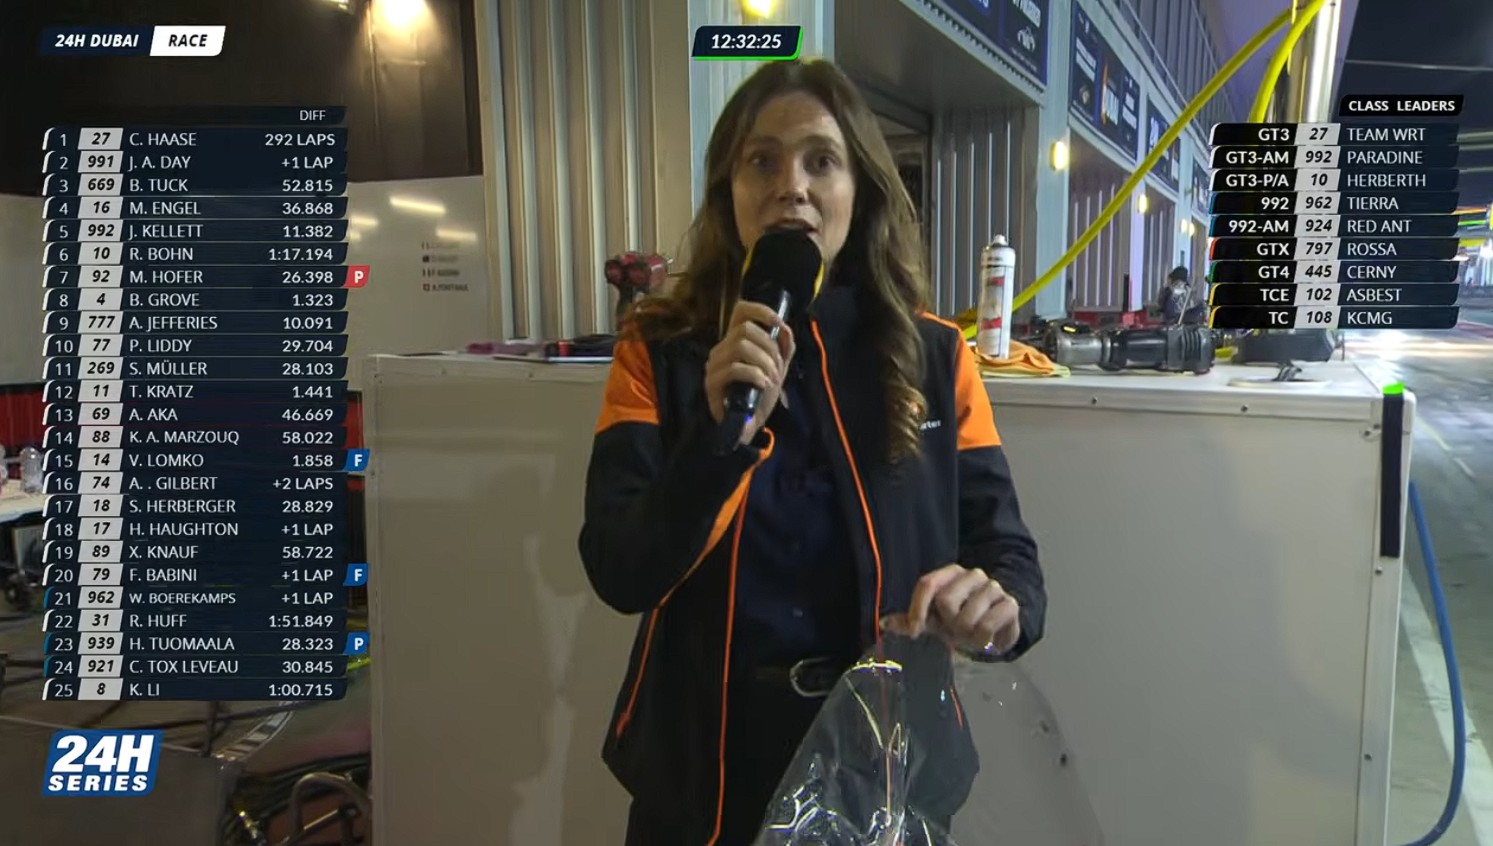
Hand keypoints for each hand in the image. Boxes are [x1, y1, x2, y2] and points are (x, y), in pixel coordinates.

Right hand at [704, 300, 795, 445]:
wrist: (747, 426)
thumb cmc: (759, 396)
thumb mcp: (778, 369)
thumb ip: (784, 348)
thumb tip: (785, 328)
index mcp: (736, 340)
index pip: (741, 310)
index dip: (761, 311)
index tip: (778, 324)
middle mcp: (722, 348)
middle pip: (745, 329)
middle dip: (769, 347)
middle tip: (777, 368)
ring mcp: (714, 365)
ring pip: (741, 346)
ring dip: (764, 362)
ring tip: (771, 379)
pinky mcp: (712, 382)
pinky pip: (734, 368)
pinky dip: (755, 375)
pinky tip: (763, 385)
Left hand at [886, 564, 1020, 655]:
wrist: (997, 628)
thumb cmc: (960, 622)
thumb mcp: (933, 622)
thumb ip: (909, 621)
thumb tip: (884, 623)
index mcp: (950, 574)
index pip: (927, 584)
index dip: (917, 609)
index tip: (915, 631)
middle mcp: (972, 575)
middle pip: (946, 600)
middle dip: (948, 624)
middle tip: (956, 630)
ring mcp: (993, 587)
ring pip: (967, 617)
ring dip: (967, 635)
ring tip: (972, 635)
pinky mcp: (1010, 604)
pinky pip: (987, 625)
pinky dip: (983, 639)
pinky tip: (987, 638)